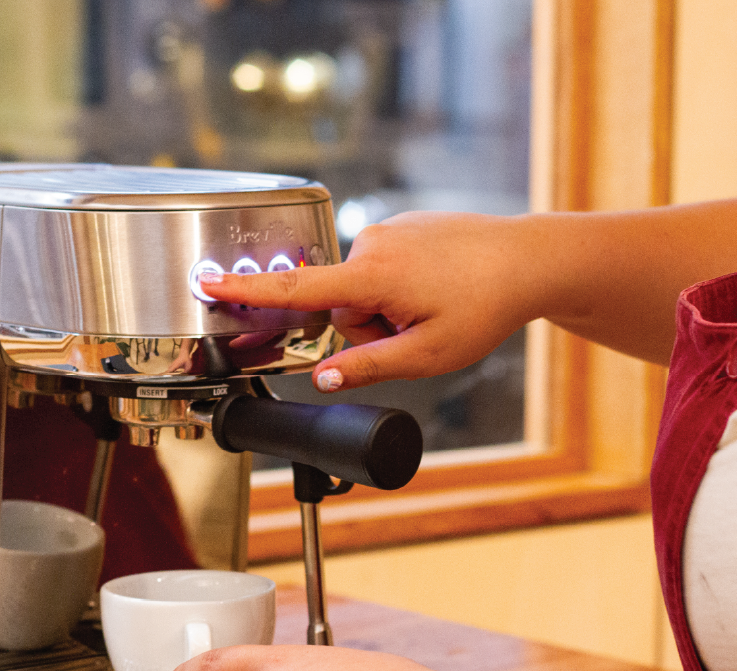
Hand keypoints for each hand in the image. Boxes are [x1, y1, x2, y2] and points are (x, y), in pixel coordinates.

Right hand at [199, 211, 539, 390]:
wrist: (530, 259)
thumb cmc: (484, 307)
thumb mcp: (427, 355)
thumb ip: (367, 367)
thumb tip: (322, 378)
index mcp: (371, 276)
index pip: (294, 290)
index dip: (245, 291)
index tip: (206, 282)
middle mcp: (371, 245)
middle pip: (339, 305)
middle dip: (367, 327)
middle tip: (416, 330)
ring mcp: (386, 231)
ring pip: (362, 289)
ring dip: (386, 308)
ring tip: (433, 306)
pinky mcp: (401, 226)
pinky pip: (382, 268)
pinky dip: (400, 286)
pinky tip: (438, 286)